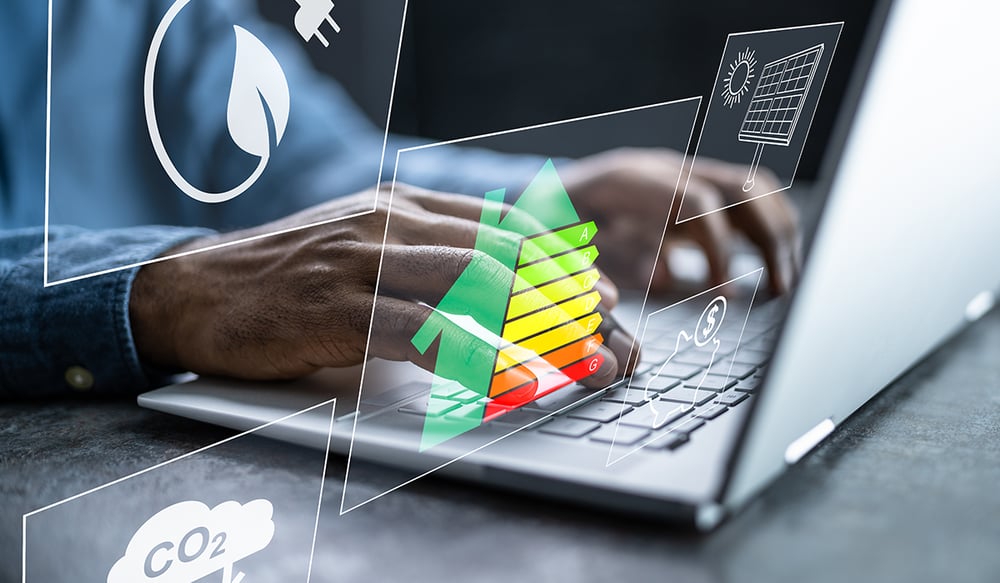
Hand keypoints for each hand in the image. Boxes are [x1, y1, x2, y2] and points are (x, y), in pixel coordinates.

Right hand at [129, 185, 634, 385]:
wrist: (194, 290)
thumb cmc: (286, 276)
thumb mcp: (360, 245)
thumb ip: (418, 253)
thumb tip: (489, 281)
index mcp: (399, 206)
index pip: (498, 226)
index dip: (555, 259)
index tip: (596, 289)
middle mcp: (387, 223)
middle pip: (497, 253)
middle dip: (560, 291)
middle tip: (605, 324)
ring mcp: (361, 262)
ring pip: (470, 283)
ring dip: (534, 320)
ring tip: (579, 350)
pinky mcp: (337, 308)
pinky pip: (422, 332)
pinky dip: (476, 355)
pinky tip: (512, 377)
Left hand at [562, 148, 799, 293]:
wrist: (539, 190)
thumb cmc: (546, 221)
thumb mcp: (558, 243)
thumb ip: (600, 265)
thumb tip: (657, 284)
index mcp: (629, 179)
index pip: (695, 201)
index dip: (717, 247)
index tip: (723, 292)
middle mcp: (665, 169)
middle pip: (739, 187)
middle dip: (769, 238)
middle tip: (780, 289)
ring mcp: (682, 175)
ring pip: (752, 190)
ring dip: (778, 234)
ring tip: (786, 283)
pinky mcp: (693, 191)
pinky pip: (745, 203)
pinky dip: (767, 234)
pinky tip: (773, 272)